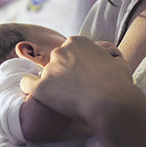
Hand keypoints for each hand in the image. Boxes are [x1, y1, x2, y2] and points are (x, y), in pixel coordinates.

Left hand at [20, 36, 135, 124]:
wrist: (112, 104)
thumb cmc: (119, 84)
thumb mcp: (117, 61)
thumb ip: (107, 54)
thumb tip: (107, 53)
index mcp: (77, 41)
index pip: (69, 52)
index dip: (75, 66)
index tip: (82, 77)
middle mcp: (60, 51)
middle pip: (56, 62)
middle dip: (64, 74)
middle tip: (76, 89)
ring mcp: (49, 69)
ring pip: (44, 75)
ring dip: (53, 84)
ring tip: (67, 99)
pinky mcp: (41, 87)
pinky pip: (26, 84)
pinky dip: (30, 88)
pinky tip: (39, 95)